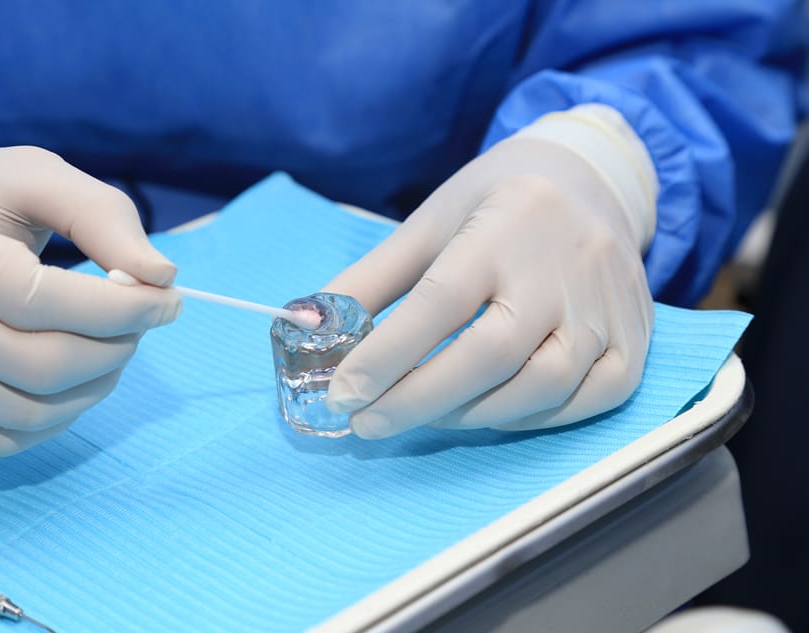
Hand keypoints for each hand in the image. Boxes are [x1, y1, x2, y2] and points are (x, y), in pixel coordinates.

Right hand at [0, 146, 180, 454]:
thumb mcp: (29, 176)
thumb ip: (100, 215)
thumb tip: (161, 275)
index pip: (48, 302)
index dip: (125, 307)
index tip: (169, 298)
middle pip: (45, 366)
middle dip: (118, 346)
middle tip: (142, 320)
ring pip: (29, 412)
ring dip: (95, 387)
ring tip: (113, 347)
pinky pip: (1, 438)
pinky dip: (55, 420)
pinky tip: (73, 383)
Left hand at [324, 105, 657, 437]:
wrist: (590, 179)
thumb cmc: (496, 202)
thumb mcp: (429, 223)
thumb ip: (372, 278)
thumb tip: (310, 327)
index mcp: (504, 225)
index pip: (441, 301)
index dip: (388, 356)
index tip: (343, 395)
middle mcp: (564, 266)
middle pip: (492, 352)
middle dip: (420, 399)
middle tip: (368, 422)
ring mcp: (608, 305)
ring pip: (544, 384)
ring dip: (474, 415)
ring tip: (424, 415)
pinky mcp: (638, 336)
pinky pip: (591, 397)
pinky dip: (535, 419)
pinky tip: (490, 412)